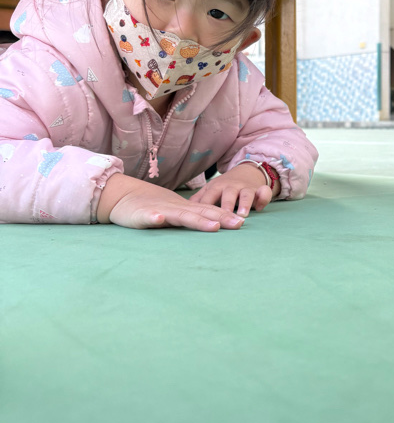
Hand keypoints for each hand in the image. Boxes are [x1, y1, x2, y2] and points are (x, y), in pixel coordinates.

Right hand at [98, 174, 244, 231]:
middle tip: (239, 224)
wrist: (122, 195)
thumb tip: (214, 223)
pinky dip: (153, 218)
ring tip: (214, 227)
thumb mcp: (174, 210)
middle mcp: (175, 209)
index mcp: (183, 209)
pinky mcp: (140, 216)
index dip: (225, 216)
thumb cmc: (151, 205)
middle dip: (221, 219)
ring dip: (197, 221)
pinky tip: (159, 220)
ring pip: (180, 216)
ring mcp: (158, 211)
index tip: (242, 223)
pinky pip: (147, 217)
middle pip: (201, 214)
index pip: (208, 212)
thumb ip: (191, 216)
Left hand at [189, 163, 274, 216]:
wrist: (246, 172)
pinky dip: (263, 198)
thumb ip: (198, 200)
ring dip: (245, 203)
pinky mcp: (259, 190)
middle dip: (226, 205)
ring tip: (243, 215)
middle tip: (223, 218)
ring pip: (246, 194)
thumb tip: (180, 210)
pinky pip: (264, 192)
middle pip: (227, 195)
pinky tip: (260, 208)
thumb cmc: (224, 187)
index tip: (198, 218)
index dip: (203, 208)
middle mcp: (231, 187)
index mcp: (216, 187)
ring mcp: (245, 188)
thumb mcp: (210, 190)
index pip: (208, 198)